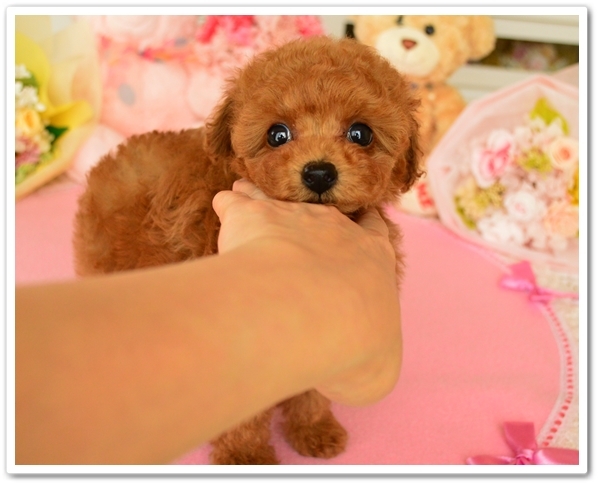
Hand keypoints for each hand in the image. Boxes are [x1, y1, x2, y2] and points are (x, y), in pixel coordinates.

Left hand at [213, 180, 402, 406]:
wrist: (313, 316)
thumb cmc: (354, 346)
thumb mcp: (377, 364)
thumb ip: (366, 353)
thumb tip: (350, 361)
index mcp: (372, 256)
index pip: (374, 230)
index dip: (366, 228)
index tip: (359, 226)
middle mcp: (335, 228)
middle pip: (324, 212)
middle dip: (311, 219)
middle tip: (299, 224)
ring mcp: (294, 217)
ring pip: (278, 200)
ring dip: (266, 200)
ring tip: (251, 197)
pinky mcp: (254, 216)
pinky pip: (237, 203)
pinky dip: (230, 205)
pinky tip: (223, 204)